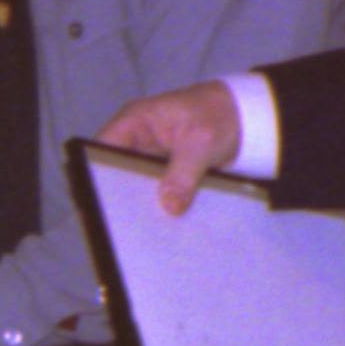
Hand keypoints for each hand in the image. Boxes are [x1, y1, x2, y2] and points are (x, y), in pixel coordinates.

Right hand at [96, 82, 244, 215]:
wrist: (249, 118)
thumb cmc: (220, 113)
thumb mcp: (201, 141)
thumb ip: (183, 173)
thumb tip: (169, 206)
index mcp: (134, 123)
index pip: (101, 151)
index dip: (95, 175)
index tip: (103, 201)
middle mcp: (136, 142)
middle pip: (115, 174)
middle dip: (120, 198)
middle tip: (127, 225)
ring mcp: (151, 160)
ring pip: (135, 187)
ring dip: (142, 205)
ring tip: (145, 231)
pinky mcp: (167, 175)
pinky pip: (157, 194)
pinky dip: (161, 206)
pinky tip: (165, 226)